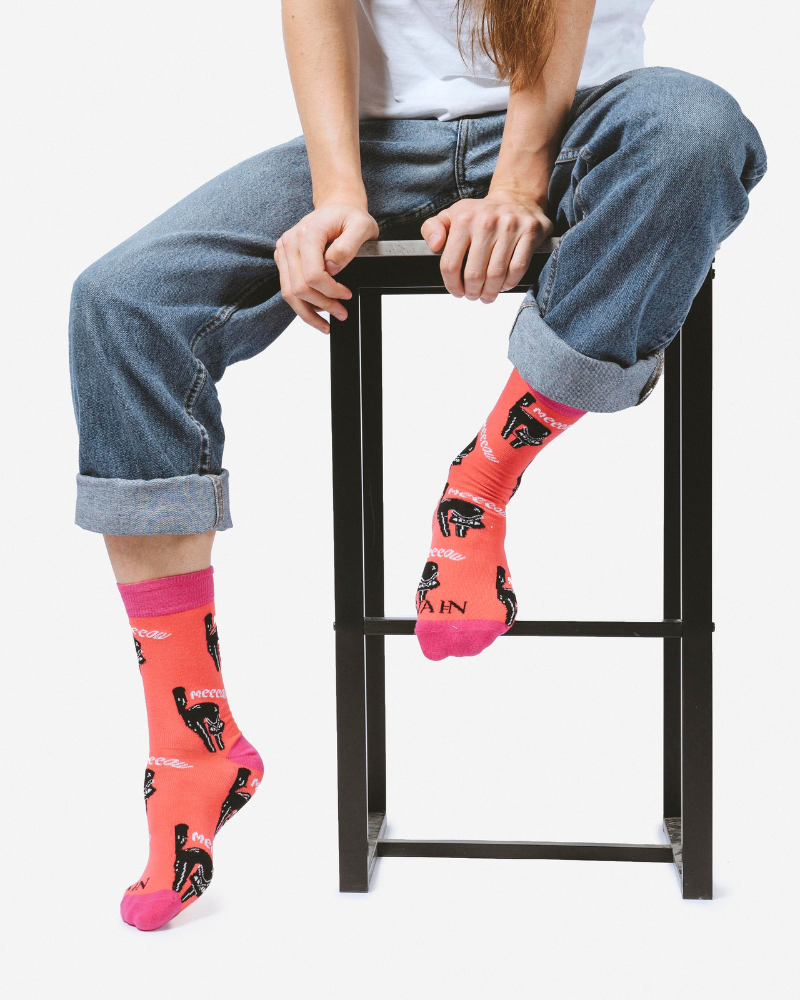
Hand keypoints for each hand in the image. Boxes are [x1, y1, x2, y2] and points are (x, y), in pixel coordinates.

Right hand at [275, 202, 378, 332]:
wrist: (336, 208)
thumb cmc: (349, 217)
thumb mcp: (361, 226)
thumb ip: (348, 246)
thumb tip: (333, 268)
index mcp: (308, 233)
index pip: (313, 275)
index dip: (331, 292)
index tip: (346, 295)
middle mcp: (290, 242)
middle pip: (298, 288)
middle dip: (322, 306)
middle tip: (341, 314)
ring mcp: (283, 251)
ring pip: (289, 293)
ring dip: (308, 313)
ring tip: (327, 325)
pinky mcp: (283, 260)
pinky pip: (288, 289)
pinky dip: (302, 306)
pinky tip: (317, 313)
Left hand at [421, 192, 552, 302]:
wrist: (517, 197)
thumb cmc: (481, 214)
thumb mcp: (451, 215)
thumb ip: (432, 229)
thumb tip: (434, 246)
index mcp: (464, 219)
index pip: (451, 264)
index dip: (452, 285)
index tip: (457, 292)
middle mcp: (486, 221)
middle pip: (474, 274)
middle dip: (472, 292)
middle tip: (473, 296)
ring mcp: (510, 226)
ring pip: (497, 275)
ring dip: (490, 292)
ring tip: (487, 295)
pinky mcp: (530, 232)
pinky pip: (518, 268)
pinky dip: (509, 283)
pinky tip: (503, 285)